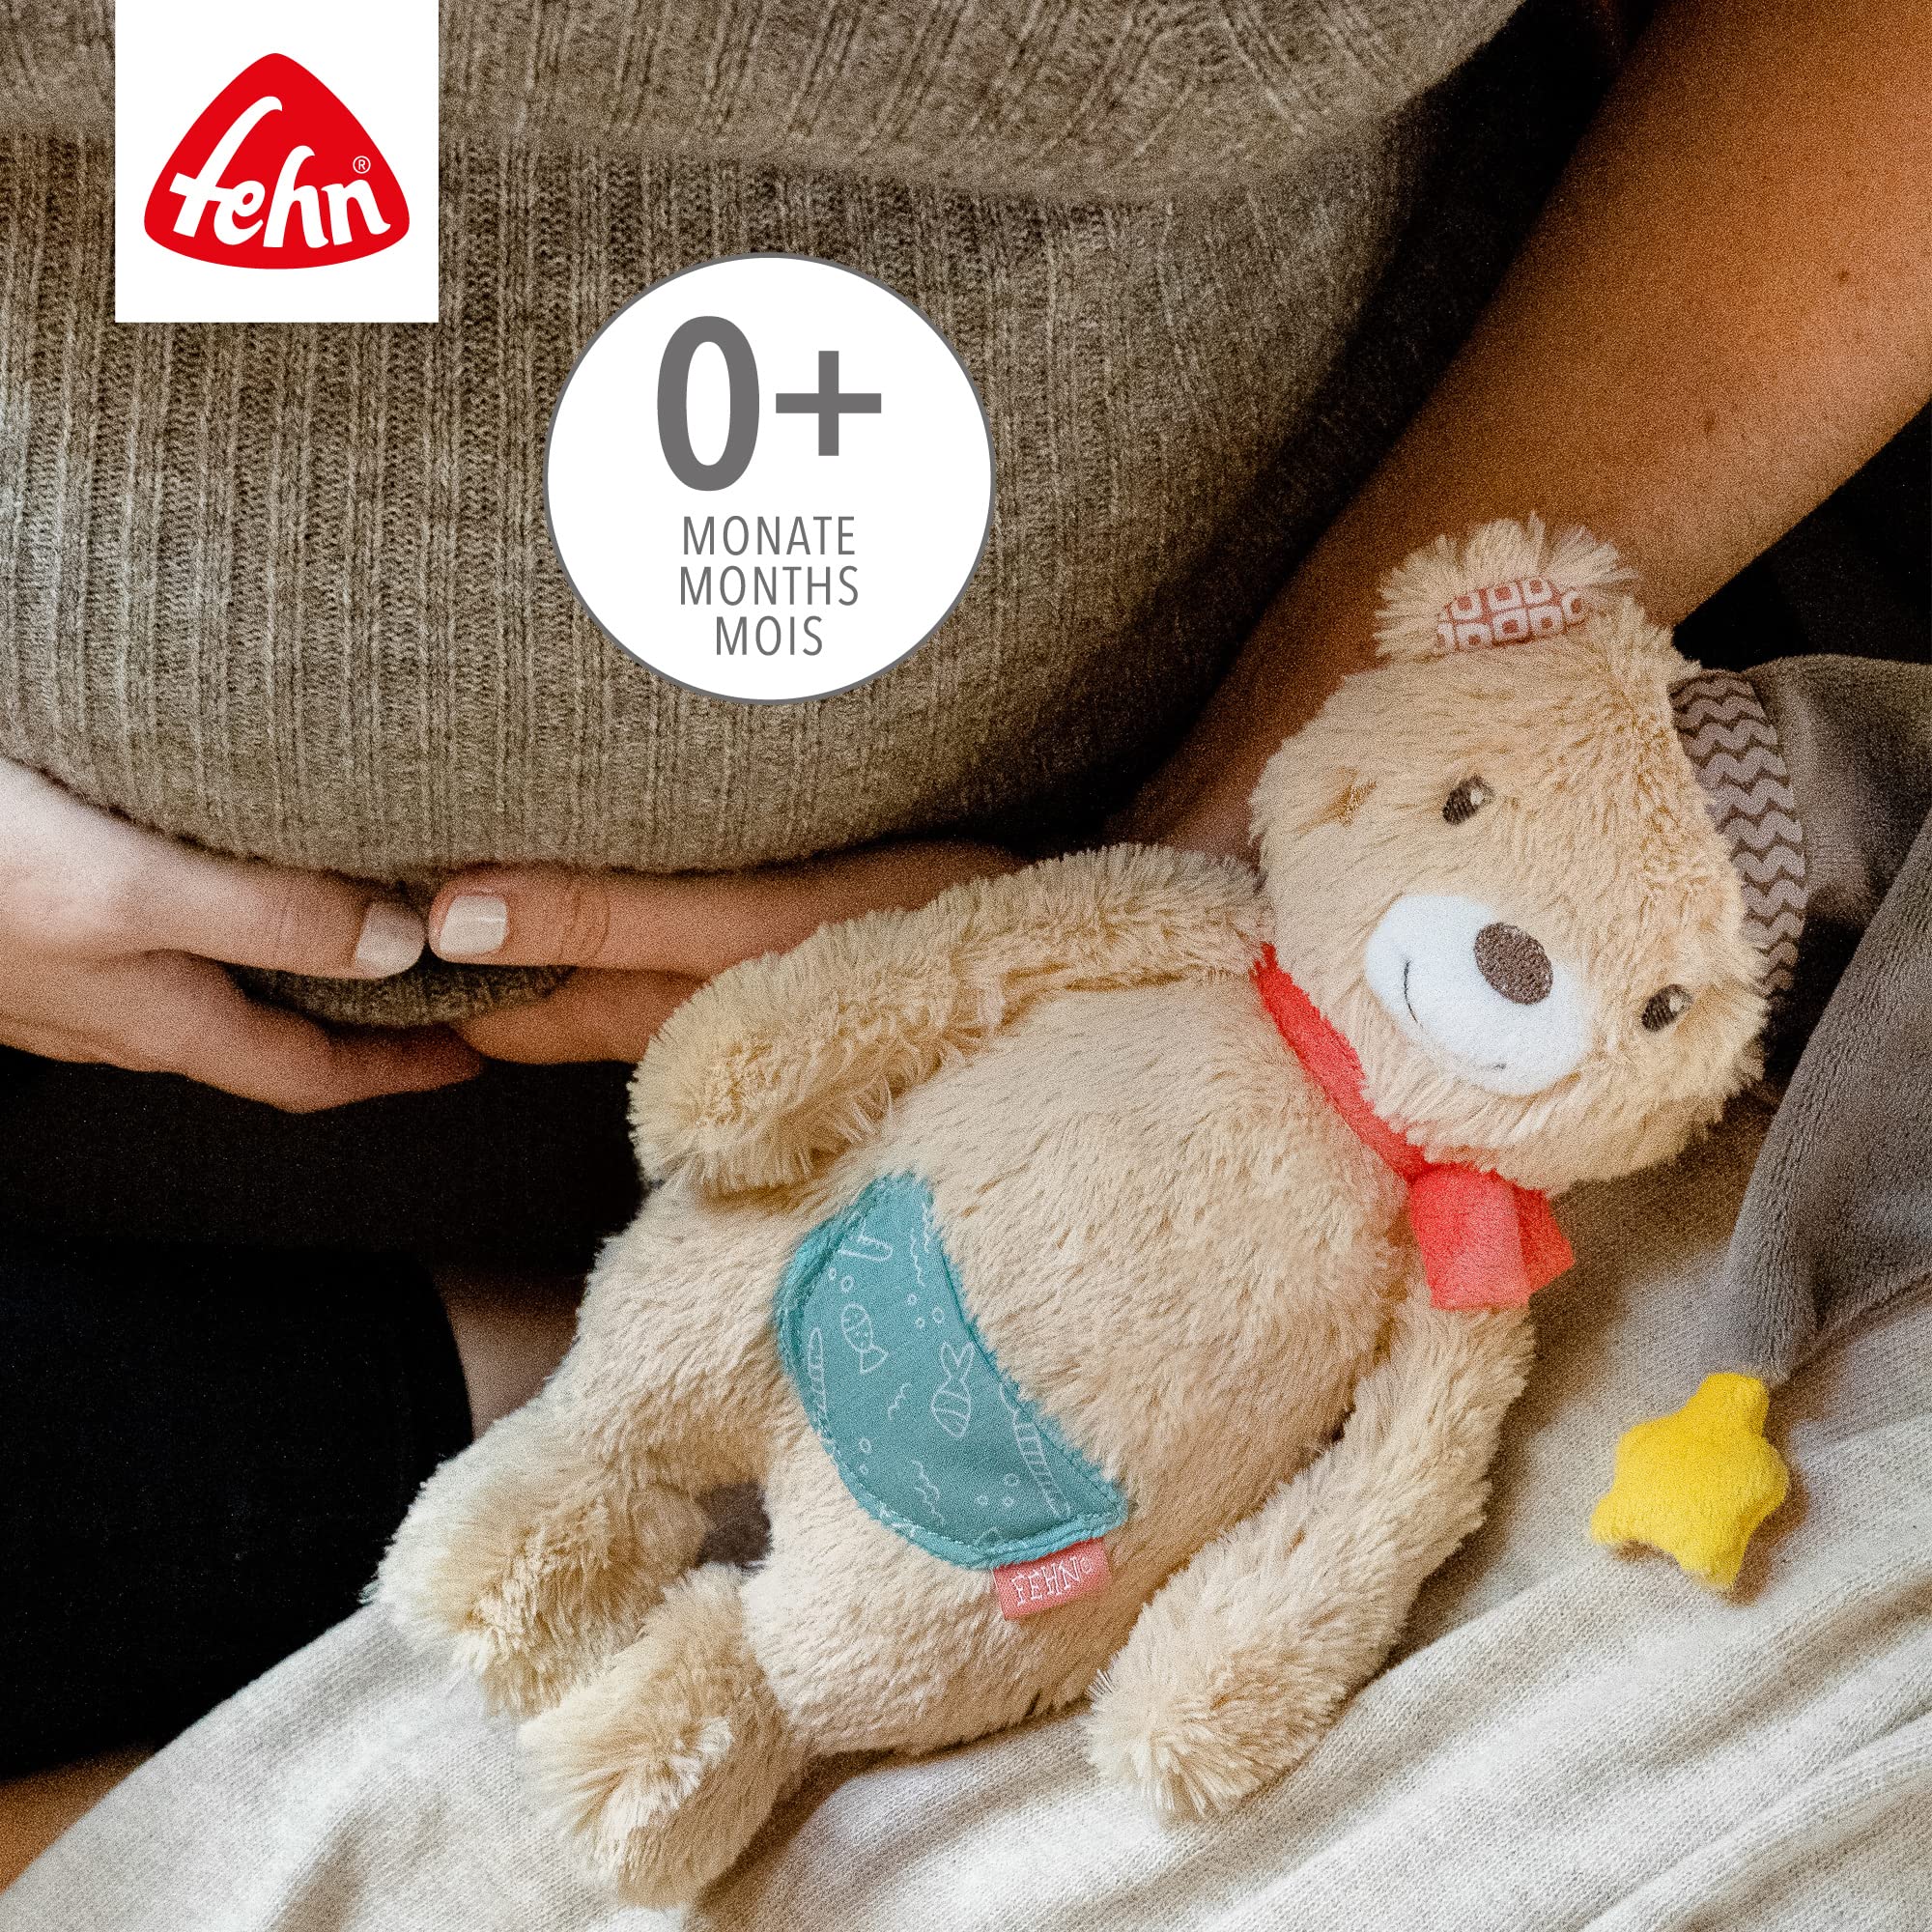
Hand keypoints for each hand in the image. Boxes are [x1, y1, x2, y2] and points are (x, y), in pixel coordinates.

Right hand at [0, 759, 479, 1108]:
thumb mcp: (129, 890)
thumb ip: (263, 919)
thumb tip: (399, 947)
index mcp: (158, 1020)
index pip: (307, 1073)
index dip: (397, 1071)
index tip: (472, 1056)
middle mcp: (114, 1015)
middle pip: (266, 1038)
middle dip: (355, 1022)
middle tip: (434, 988)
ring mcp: (65, 979)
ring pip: (207, 992)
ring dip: (289, 970)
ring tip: (353, 923)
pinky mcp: (28, 928)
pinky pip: (154, 945)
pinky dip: (221, 926)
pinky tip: (224, 875)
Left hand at [428, 841, 1018, 1062]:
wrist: (1038, 952)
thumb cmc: (899, 929)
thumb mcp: (746, 922)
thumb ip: (605, 916)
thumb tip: (448, 919)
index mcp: (640, 1011)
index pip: (485, 1002)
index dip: (416, 950)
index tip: (349, 880)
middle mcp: (658, 1007)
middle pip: (524, 974)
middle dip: (454, 920)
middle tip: (373, 829)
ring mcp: (705, 980)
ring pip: (582, 945)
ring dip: (527, 893)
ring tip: (455, 809)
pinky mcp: (751, 946)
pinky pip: (644, 925)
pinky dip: (601, 883)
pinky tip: (590, 820)